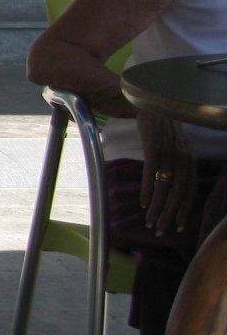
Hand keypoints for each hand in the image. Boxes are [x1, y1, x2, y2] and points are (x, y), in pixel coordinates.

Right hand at [140, 113, 197, 234]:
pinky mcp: (155, 149)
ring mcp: (170, 154)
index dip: (185, 211)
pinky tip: (144, 203)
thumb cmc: (160, 128)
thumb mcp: (173, 147)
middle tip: (160, 230)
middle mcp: (184, 159)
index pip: (190, 191)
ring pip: (166, 188)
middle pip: (179, 194)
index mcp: (190, 160)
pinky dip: (149, 190)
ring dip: (158, 207)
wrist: (151, 104)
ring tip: (149, 221)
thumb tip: (168, 183)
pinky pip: (152, 174)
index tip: (178, 227)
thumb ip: (174, 164)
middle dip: (170, 215)